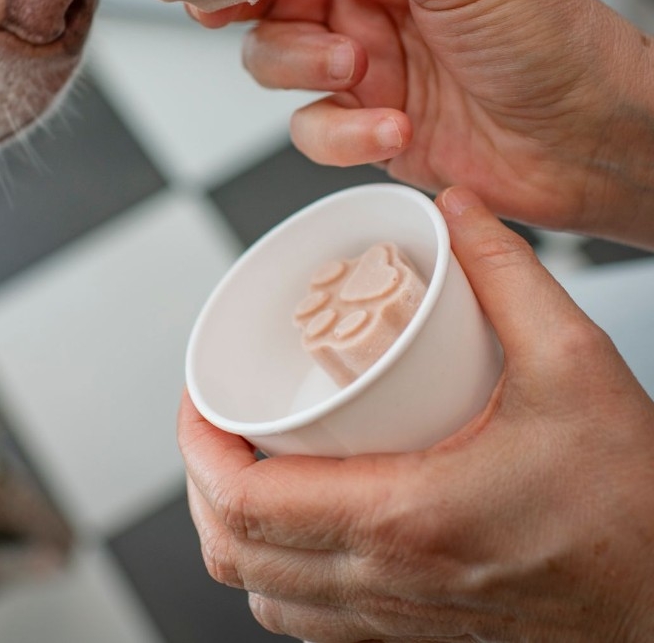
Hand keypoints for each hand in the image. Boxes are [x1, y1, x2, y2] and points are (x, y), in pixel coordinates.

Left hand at [178, 187, 653, 641]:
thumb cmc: (636, 504)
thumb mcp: (575, 368)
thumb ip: (510, 279)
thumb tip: (457, 209)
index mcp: (406, 519)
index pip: (246, 501)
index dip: (198, 447)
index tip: (201, 397)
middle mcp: (387, 581)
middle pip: (234, 550)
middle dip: (201, 481)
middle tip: (215, 421)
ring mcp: (397, 620)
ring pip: (264, 594)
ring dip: (233, 531)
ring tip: (244, 467)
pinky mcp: (416, 634)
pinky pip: (308, 618)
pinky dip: (276, 576)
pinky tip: (297, 526)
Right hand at [192, 0, 653, 248]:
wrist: (599, 143)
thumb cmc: (555, 41)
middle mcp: (365, 2)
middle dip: (247, 2)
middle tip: (234, 6)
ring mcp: (362, 68)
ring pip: (272, 61)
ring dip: (301, 66)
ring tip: (359, 68)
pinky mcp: (367, 130)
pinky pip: (311, 131)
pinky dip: (341, 135)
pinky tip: (392, 127)